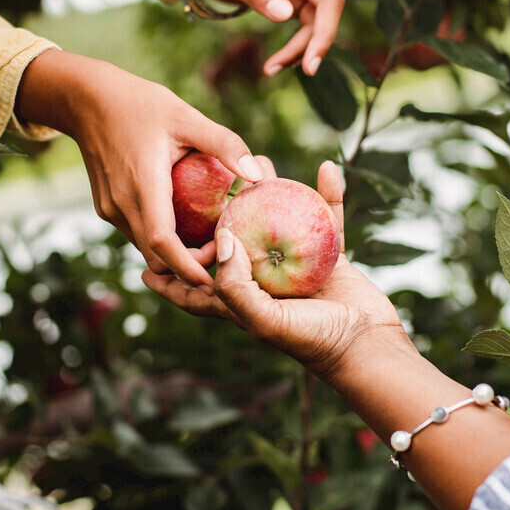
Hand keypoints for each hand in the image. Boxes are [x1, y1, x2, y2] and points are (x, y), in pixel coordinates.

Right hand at [16, 50, 262, 290]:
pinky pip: (135, 233)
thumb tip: (258, 176)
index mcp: (144, 184)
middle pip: (156, 257)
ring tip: (205, 235)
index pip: (164, 243)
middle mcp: (121, 204)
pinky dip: (159, 238)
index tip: (217, 276)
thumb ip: (224, 144)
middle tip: (220, 247)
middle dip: (188, 265)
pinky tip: (181, 220)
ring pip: (144, 249)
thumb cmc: (139, 103)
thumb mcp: (186, 117)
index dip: (189, 267)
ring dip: (173, 253)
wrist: (86, 99)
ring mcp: (110, 209)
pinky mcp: (105, 207)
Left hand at [143, 161, 403, 379]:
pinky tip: (327, 169)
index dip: (168, 279)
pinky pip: (327, 216)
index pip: (195, 290)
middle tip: (202, 183)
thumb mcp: (263, 321)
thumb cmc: (312, 341)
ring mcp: (296, 265)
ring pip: (277, 219)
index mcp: (241, 301)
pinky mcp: (329, 255)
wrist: (366, 346)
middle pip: (233, 242)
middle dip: (216, 216)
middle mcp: (263, 280)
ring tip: (260, 163)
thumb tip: (221, 238)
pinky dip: (327, 194)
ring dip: (269, 191)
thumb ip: (234, 286)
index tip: (143, 265)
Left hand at [178, 0, 396, 76]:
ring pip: (316, 24)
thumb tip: (286, 15)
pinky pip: (302, 32)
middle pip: (328, 4)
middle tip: (308, 68)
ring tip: (272, 71)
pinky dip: (291, 51)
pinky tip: (273, 68)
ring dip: (302, 50)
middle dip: (322, 37)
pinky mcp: (291, 6)